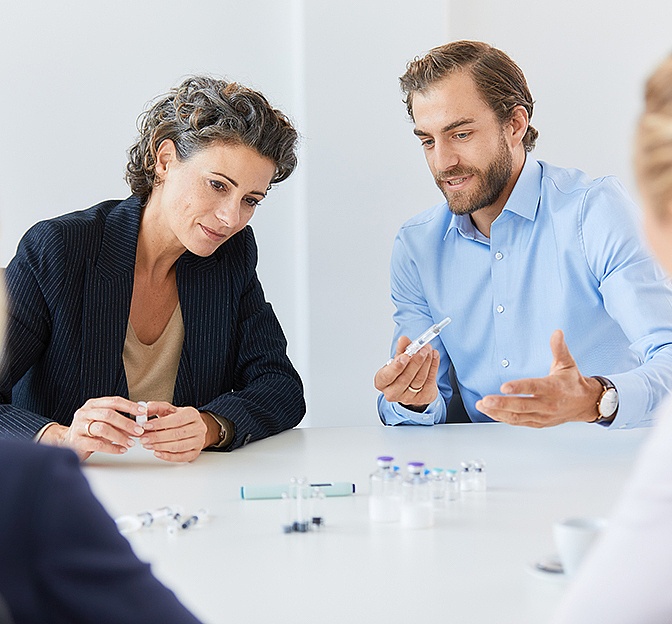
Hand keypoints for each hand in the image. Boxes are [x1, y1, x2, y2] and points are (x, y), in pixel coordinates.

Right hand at [40, 396, 145, 460]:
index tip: (143, 412)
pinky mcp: (77, 441)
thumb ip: (119, 421)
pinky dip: (112, 448)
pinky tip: (121, 450)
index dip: (130, 406)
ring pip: (103, 428)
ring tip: (131, 443)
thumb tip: (140, 422)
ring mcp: (79, 426)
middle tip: (139, 431)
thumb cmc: (89, 431)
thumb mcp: (104, 422)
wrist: (67, 443)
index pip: (114, 401)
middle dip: (127, 423)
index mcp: (93, 404)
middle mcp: (85, 413)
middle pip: (109, 414)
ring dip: (120, 436)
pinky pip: (97, 444)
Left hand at [138, 402, 210, 462]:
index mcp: (192, 414)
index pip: (177, 420)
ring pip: (179, 446)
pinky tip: (157, 453)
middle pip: (177, 434)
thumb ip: (157, 407)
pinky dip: (168, 456)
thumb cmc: (179, 419)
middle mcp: (198, 427)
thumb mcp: (169, 410)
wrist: (192, 427)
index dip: (160, 424)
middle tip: (144, 438)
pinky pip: (182, 457)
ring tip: (147, 445)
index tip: (146, 426)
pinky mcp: (195, 452)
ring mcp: (198, 441)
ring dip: (161, 447)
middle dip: (158, 437)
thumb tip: (146, 408)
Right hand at [374, 336, 439, 408]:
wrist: (411, 386)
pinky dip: (433, 366)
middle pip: (405, 378)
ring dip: (426, 362)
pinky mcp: (423, 398)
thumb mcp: (397, 359)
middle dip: (415, 361)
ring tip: (428, 350)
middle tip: (422, 349)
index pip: (387, 376)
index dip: (396, 366)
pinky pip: (430, 380)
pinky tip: (434, 356)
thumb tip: (403, 340)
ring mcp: (408, 398)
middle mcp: (393, 392)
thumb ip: (401, 349)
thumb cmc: (401, 371)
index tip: (405, 356)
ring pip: (419, 379)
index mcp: (382, 382)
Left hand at [475, 330, 602, 427]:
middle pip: (522, 405)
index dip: (519, 388)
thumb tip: (557, 332)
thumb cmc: (572, 382)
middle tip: (485, 400)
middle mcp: (548, 404)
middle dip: (502, 403)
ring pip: (518, 416)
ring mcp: (542, 416)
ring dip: (498, 412)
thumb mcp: (567, 363)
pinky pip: (518, 422)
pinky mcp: (538, 423)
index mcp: (553, 388)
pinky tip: (490, 412)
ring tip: (481, 405)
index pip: (534, 387)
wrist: (585, 404)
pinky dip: (503, 418)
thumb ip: (559, 348)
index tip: (504, 387)